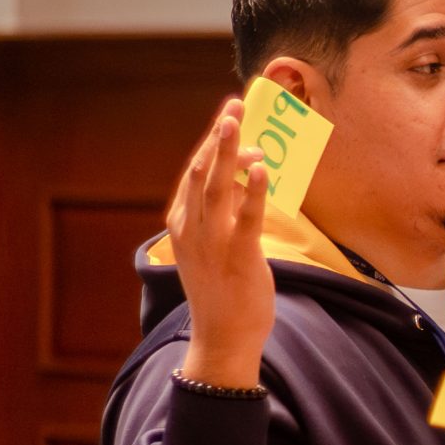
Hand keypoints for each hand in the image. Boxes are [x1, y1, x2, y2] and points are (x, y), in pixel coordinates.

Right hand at [169, 99, 274, 389]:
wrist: (222, 338)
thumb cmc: (222, 291)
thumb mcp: (211, 246)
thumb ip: (221, 213)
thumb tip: (241, 179)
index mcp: (182, 223)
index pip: (194, 173)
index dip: (211, 141)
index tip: (227, 113)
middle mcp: (192, 228)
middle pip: (201, 172)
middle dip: (217, 136)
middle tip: (234, 106)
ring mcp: (212, 242)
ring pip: (216, 187)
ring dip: (227, 152)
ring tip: (238, 122)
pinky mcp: (238, 256)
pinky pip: (246, 217)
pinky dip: (253, 190)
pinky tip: (261, 169)